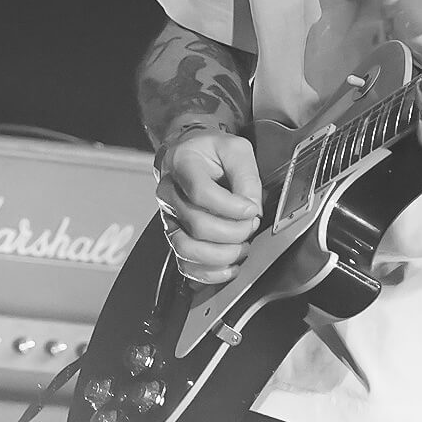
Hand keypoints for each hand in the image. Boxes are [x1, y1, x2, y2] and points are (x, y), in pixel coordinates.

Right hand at [156, 128, 263, 285]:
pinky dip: (209, 272)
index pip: (201, 192)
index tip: (252, 209)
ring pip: (186, 248)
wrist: (190, 154)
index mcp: (182, 164)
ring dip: (221, 255)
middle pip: (197, 224)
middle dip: (232, 232)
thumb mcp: (236, 149)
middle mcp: (169, 193)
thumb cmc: (213, 152)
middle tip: (251, 226)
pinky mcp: (175, 236)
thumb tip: (251, 208)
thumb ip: (246, 176)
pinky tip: (230, 266)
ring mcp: (169, 217)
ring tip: (243, 247)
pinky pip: (184, 264)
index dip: (230, 207)